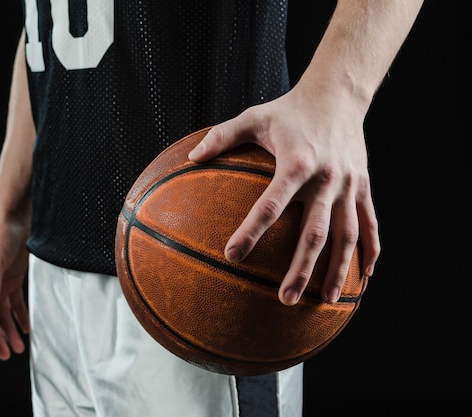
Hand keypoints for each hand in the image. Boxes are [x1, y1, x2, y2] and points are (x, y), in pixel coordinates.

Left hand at [188, 87, 379, 305]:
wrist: (338, 94)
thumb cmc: (289, 109)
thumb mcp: (253, 117)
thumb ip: (221, 137)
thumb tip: (190, 158)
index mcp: (295, 163)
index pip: (270, 204)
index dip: (251, 231)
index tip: (232, 256)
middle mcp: (325, 179)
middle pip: (314, 232)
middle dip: (300, 268)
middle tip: (284, 299)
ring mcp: (348, 185)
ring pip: (346, 234)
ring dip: (337, 269)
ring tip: (325, 301)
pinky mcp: (363, 186)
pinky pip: (370, 223)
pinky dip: (370, 250)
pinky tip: (364, 277)